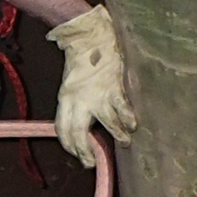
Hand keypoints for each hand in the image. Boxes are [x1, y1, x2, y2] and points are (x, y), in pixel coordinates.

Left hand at [48, 5, 136, 168]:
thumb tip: (85, 124)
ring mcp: (97, 93)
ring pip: (105, 123)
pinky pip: (121, 109)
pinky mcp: (113, 86)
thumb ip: (76, 103)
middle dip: (84, 152)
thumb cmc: (84, 58)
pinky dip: (128, 119)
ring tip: (124, 141)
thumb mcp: (72, 83)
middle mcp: (78, 98)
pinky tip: (133, 125)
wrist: (92, 34)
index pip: (63, 129)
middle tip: (90, 162)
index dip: (70, 145)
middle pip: (78, 132)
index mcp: (65, 97)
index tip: (77, 154)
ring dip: (116, 135)